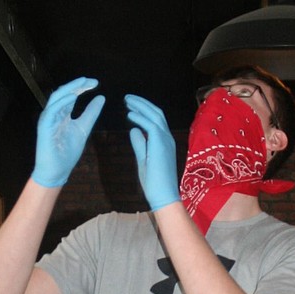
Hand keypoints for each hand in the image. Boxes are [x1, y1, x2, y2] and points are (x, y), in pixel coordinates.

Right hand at [32, 78, 104, 188]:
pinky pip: (51, 111)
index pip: (71, 95)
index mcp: (62, 114)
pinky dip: (61, 102)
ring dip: (69, 89)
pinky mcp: (44, 128)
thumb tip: (101, 97)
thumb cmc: (67, 152)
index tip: (96, 83)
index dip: (82, 87)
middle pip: (63, 93)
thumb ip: (91, 114)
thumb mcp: (84, 129)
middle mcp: (54, 113)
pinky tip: (72, 97)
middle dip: (77, 85)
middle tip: (91, 80)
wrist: (57, 171)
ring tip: (82, 83)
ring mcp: (48, 120)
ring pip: (56, 98)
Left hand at [125, 93, 179, 210]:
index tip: (131, 106)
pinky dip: (140, 118)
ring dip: (140, 106)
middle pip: (156, 113)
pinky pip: (151, 126)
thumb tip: (133, 130)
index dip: (144, 110)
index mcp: (164, 141)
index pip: (156, 119)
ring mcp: (166, 140)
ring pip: (155, 116)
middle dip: (142, 103)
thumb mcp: (143, 159)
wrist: (163, 194)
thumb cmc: (154, 181)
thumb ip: (140, 143)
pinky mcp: (161, 145)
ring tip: (127, 101)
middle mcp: (167, 137)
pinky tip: (129, 114)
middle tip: (127, 98)